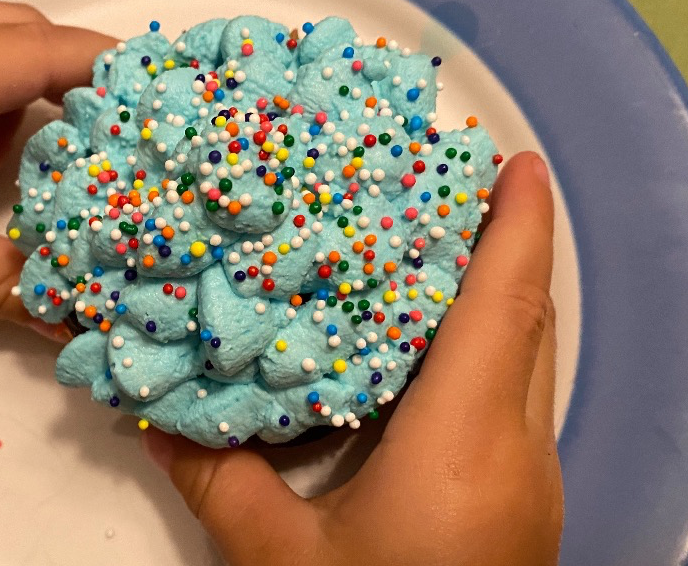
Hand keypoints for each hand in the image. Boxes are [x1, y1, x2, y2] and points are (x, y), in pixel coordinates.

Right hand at [143, 152, 563, 565]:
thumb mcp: (284, 562)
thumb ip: (222, 486)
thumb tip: (156, 427)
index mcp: (463, 443)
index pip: (504, 307)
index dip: (515, 225)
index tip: (514, 161)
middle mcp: (517, 446)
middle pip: (528, 320)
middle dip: (508, 245)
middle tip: (457, 189)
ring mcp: (531, 474)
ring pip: (531, 356)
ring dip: (501, 296)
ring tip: (445, 249)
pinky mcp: (524, 498)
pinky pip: (519, 395)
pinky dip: (492, 347)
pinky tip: (438, 350)